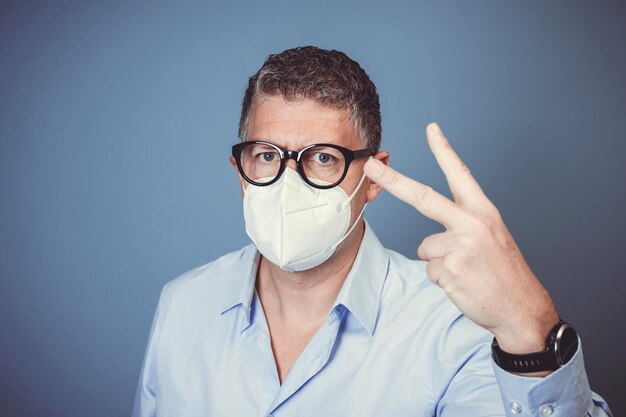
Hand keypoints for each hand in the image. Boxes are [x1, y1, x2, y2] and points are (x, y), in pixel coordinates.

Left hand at [364, 122, 558, 353]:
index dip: (444, 150)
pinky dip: (443, 279)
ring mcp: (460, 245)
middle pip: (422, 196)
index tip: (432, 129)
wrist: (523, 309)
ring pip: (426, 248)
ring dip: (440, 262)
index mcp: (483, 211)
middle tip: (372, 164)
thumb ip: (461, 228)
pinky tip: (464, 284)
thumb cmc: (505, 273)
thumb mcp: (492, 238)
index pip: (460, 174)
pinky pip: (430, 269)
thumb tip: (427, 242)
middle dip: (393, 179)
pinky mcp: (450, 268)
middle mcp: (471, 223)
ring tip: (467, 272)